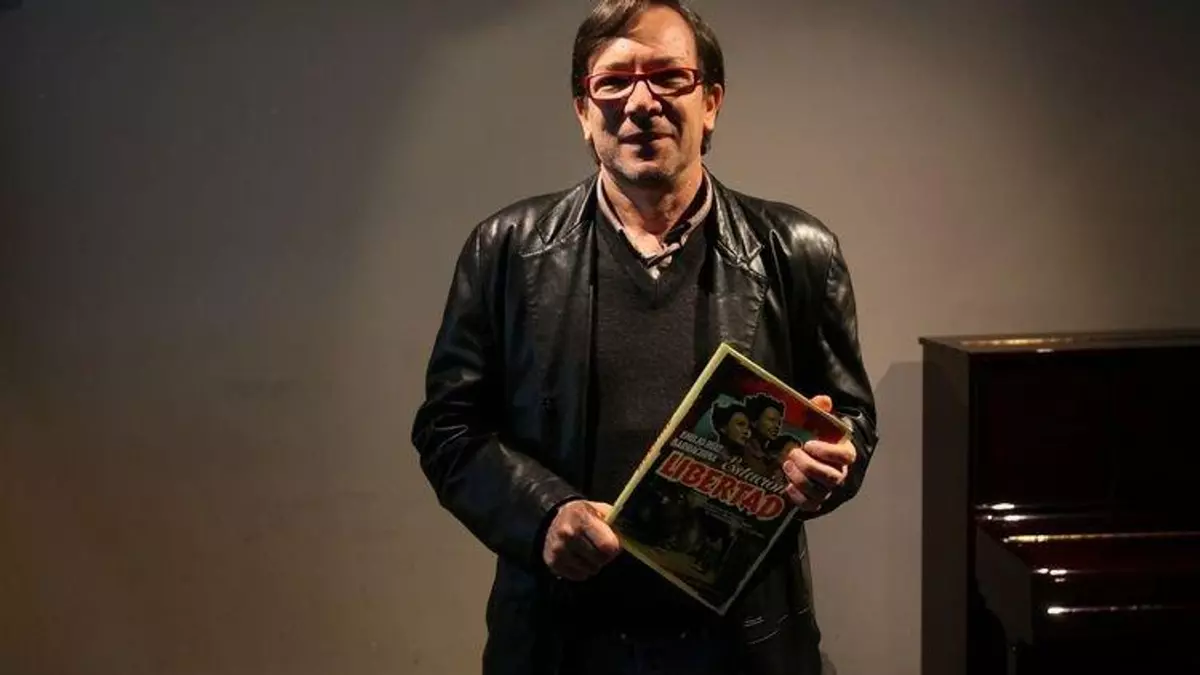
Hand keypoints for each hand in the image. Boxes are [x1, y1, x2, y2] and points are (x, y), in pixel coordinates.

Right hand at [542, 500, 620, 580]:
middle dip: (604, 557)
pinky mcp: (553, 562)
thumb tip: (628, 541)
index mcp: (582, 517)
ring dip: (593, 564)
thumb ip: (614, 523)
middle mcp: (568, 533)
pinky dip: (582, 570)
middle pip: (600, 559)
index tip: (612, 544)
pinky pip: (579, 576)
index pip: (607, 545)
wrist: (553, 520)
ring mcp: (558, 549)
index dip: (614, 547)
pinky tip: (578, 558)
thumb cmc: (583, 516)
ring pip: (590, 570)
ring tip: (587, 552)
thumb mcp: (599, 510)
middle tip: (600, 549)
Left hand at [781, 395, 855, 511]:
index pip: (845, 457)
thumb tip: (824, 400)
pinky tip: (787, 486)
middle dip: (809, 466)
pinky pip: (810, 505)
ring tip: (786, 466)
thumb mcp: (818, 420)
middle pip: (831, 477)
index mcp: (844, 453)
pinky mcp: (815, 500)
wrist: (809, 453)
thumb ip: (820, 409)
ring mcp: (828, 489)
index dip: (827, 452)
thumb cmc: (815, 436)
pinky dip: (798, 498)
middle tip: (792, 454)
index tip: (808, 444)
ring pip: (820, 492)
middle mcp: (839, 473)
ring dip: (801, 480)